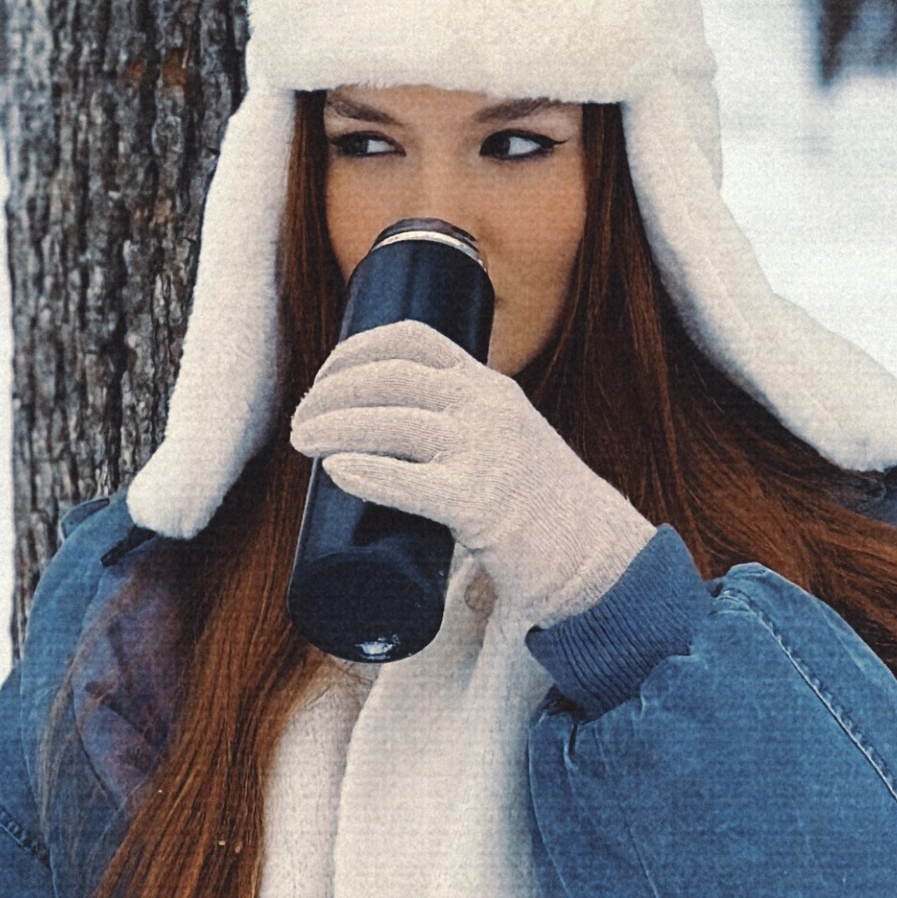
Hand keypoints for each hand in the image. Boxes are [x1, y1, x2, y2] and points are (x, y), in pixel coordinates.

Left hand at [289, 318, 653, 633]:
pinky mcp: (478, 504)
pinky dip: (366, 473)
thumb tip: (390, 449)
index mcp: (490, 388)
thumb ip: (463, 435)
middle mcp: (487, 408)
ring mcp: (484, 453)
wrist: (594, 558)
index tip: (325, 377)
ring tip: (303, 441)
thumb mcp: (508, 445)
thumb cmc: (540, 512)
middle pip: (391, 376)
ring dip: (334, 425)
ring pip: (391, 421)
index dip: (356, 350)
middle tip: (302, 420)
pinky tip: (336, 471)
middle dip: (333, 392)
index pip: (414, 339)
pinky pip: (408, 482)